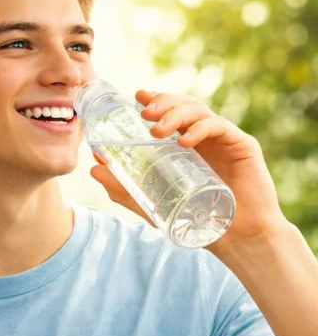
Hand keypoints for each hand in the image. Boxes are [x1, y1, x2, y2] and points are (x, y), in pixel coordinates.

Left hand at [89, 90, 289, 253]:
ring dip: (175, 114)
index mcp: (184, 144)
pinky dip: (200, 129)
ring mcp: (223, 140)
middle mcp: (204, 137)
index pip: (170, 112)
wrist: (237, 238)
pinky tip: (184, 141)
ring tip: (156, 129)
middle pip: (183, 104)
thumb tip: (93, 168)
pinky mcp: (242, 145)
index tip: (137, 96)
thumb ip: (123, 187)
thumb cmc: (196, 220)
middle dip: (163, 103)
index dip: (155, 99)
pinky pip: (219, 127)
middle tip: (144, 113)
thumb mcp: (151, 203)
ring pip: (199, 111)